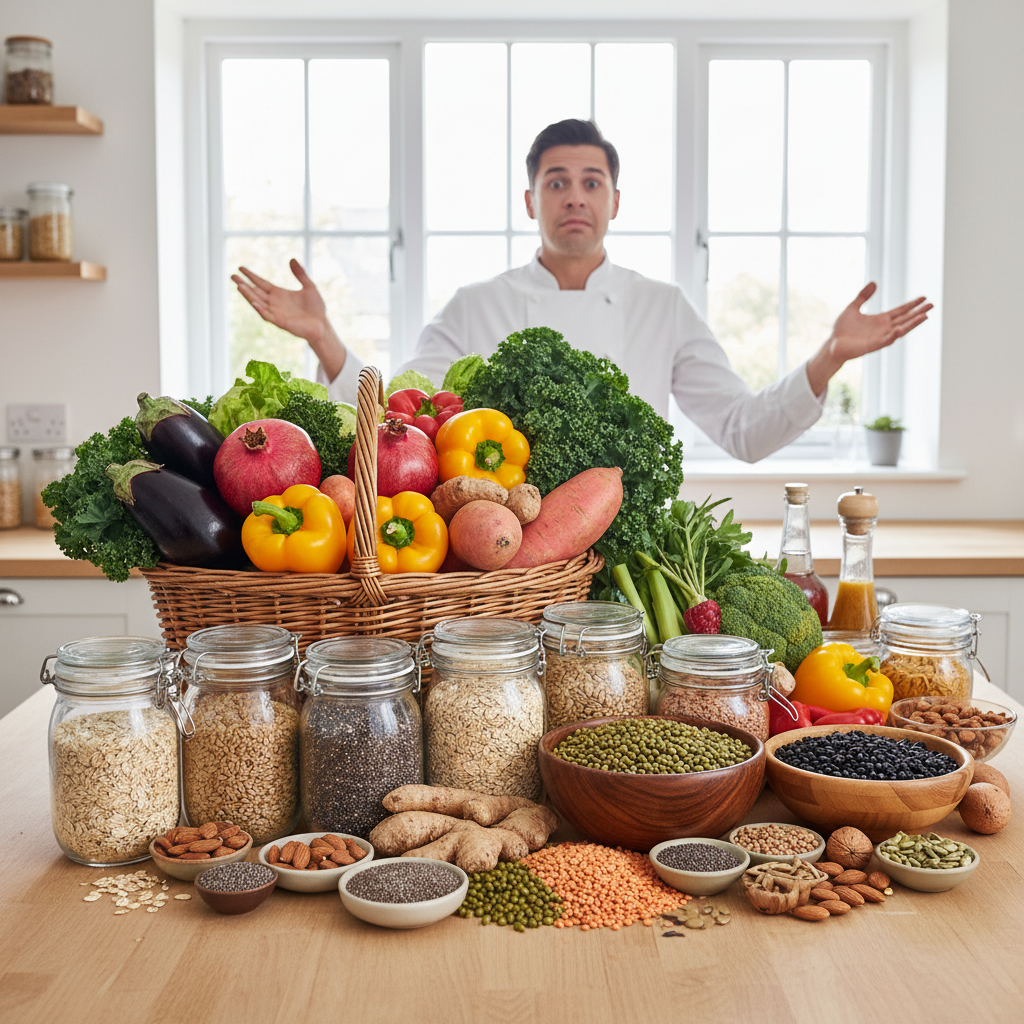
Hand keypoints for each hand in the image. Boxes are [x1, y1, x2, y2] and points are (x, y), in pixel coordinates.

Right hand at [231, 258, 328, 344]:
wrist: (322, 325)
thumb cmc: (316, 308)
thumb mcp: (309, 287)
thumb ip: (300, 274)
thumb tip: (292, 259)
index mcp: (279, 294)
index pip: (261, 283)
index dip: (251, 276)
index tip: (240, 268)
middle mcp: (274, 303)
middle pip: (255, 292)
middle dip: (243, 284)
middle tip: (232, 275)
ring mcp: (276, 312)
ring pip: (258, 303)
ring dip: (248, 295)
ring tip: (239, 286)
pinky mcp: (280, 322)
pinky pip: (267, 315)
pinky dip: (260, 309)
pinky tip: (254, 302)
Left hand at [806, 282, 932, 395]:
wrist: (833, 344)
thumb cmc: (842, 329)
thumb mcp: (853, 308)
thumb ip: (863, 296)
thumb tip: (873, 283)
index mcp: (881, 319)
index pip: (901, 310)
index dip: (912, 304)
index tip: (924, 298)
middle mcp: (884, 328)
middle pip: (905, 319)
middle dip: (918, 312)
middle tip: (932, 305)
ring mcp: (880, 337)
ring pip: (901, 329)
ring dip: (912, 323)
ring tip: (925, 316)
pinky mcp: (873, 345)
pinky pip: (887, 340)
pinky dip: (894, 335)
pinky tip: (900, 329)